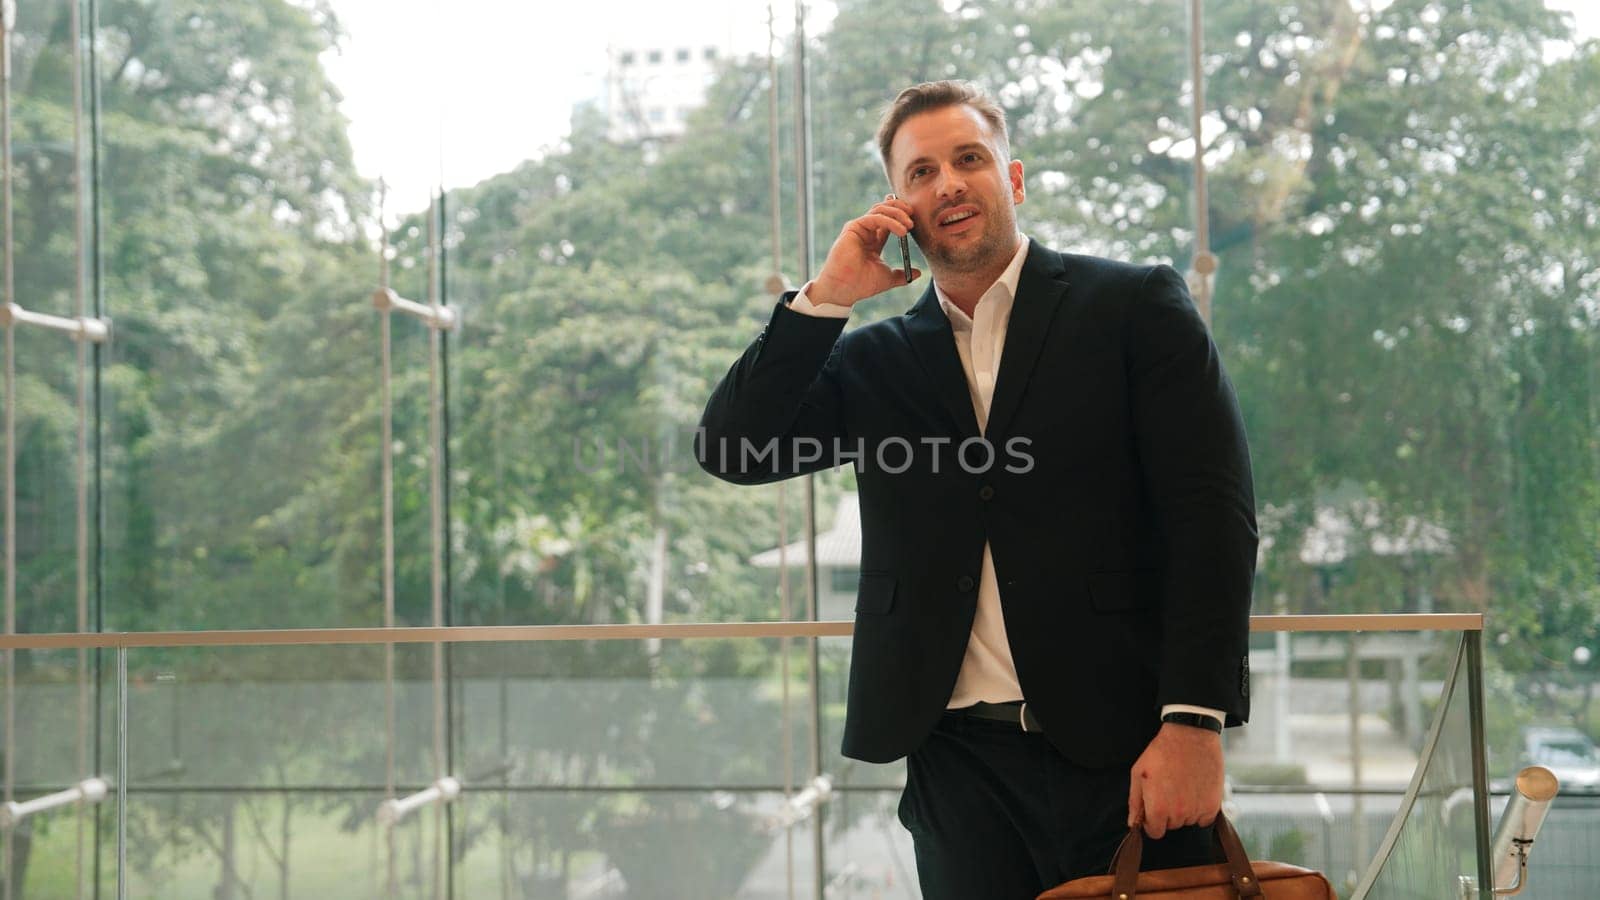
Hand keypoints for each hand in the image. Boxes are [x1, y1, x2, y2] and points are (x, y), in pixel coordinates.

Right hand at [807, 195, 920, 306]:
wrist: (845, 290)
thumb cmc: (861, 284)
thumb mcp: (888, 278)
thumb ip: (902, 274)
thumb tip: (919, 273)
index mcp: (873, 241)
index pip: (888, 220)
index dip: (901, 215)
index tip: (914, 219)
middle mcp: (865, 232)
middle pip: (883, 209)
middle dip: (899, 208)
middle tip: (913, 214)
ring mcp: (858, 228)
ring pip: (879, 210)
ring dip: (897, 213)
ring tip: (909, 225)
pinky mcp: (853, 228)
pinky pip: (875, 217)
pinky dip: (890, 221)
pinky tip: (901, 231)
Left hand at [1127, 722, 1223, 839]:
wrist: (1191, 736)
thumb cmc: (1162, 752)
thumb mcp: (1138, 773)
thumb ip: (1135, 802)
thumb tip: (1134, 824)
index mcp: (1157, 808)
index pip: (1155, 833)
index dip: (1152, 821)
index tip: (1155, 808)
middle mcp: (1178, 814)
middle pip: (1171, 825)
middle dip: (1168, 812)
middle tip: (1169, 789)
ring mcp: (1197, 810)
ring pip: (1188, 821)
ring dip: (1185, 810)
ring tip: (1183, 785)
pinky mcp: (1213, 806)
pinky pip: (1204, 819)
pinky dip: (1201, 809)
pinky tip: (1196, 791)